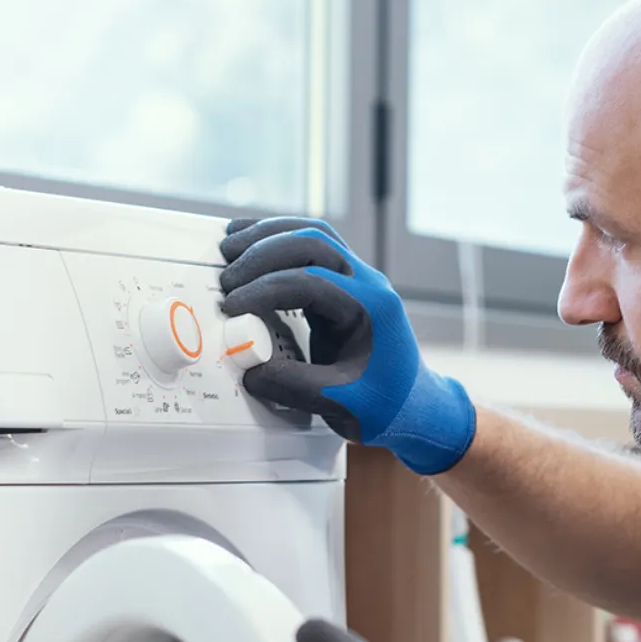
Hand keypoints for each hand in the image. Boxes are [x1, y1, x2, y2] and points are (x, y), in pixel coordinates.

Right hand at [218, 217, 476, 475]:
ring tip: (228, 245)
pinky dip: (277, 242)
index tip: (233, 307)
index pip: (312, 281)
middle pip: (314, 242)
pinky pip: (311, 250)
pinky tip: (247, 245)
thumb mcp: (341, 404)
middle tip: (226, 276)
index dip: (266, 290)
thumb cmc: (386, 406)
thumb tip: (248, 369)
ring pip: (313, 235)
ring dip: (268, 236)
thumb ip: (294, 387)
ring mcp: (357, 279)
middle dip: (264, 253)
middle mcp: (368, 283)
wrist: (414, 406)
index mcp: (372, 307)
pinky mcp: (344, 285)